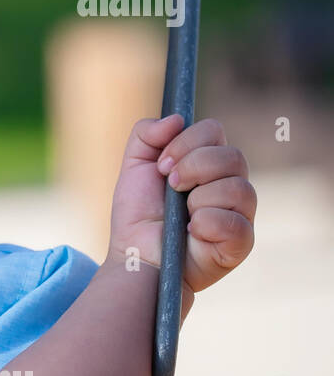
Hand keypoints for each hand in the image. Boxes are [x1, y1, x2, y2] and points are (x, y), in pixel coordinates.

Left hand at [108, 114, 255, 294]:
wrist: (136, 256)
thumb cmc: (139, 214)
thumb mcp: (133, 168)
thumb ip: (145, 135)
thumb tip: (176, 119)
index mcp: (209, 162)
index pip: (214, 130)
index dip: (185, 143)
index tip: (161, 165)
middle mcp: (231, 183)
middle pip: (232, 156)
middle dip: (193, 167)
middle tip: (171, 186)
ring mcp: (241, 213)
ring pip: (238, 187)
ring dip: (198, 199)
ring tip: (181, 215)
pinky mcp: (241, 242)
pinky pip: (236, 222)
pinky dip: (207, 224)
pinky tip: (192, 232)